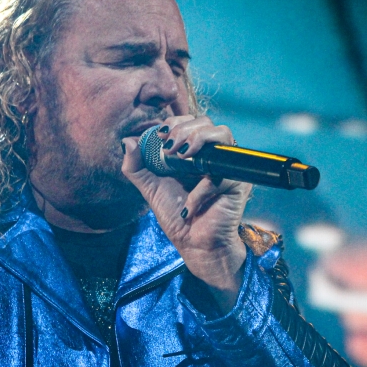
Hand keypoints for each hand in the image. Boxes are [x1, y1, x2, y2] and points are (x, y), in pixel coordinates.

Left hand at [122, 116, 252, 312]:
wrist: (194, 245)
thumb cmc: (175, 214)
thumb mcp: (150, 187)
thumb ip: (136, 166)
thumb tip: (127, 141)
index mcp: (195, 152)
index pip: (191, 121)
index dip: (176, 122)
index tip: (160, 136)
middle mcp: (214, 155)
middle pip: (207, 122)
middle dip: (185, 129)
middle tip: (169, 149)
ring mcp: (228, 167)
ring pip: (223, 134)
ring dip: (199, 140)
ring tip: (182, 157)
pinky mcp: (239, 184)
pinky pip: (221, 175)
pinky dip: (201, 190)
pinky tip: (189, 206)